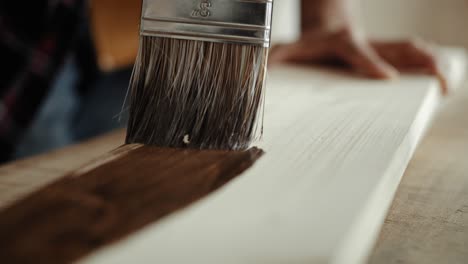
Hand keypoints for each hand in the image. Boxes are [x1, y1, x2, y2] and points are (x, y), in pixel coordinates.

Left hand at [269, 0, 447, 93]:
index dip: (370, 62)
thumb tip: (260, 77)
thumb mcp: (285, 50)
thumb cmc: (306, 45)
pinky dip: (428, 64)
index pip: (356, 50)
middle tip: (438, 78)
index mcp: (339, 42)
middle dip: (418, 60)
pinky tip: (441, 79)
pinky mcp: (385, 53)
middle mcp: (364, 42)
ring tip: (446, 82)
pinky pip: (411, 55)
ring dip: (431, 62)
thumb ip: (273, 61)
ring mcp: (378, 47)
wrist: (323, 29)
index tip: (386, 77)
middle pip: (396, 46)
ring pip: (410, 49)